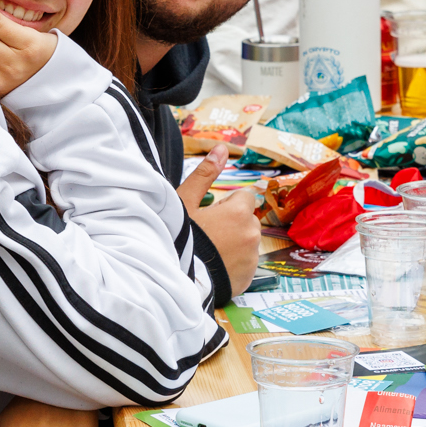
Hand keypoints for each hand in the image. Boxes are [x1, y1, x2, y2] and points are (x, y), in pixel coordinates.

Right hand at [180, 146, 260, 276]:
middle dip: (233, 223)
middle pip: (247, 219)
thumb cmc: (177, 237)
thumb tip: (222, 148)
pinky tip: (215, 266)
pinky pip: (245, 263)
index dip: (226, 204)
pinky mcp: (249, 277)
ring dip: (234, 243)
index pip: (245, 196)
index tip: (210, 214)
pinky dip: (235, 263)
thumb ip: (205, 174)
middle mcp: (252, 233)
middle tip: (207, 234)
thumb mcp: (184, 201)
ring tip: (209, 252)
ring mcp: (252, 257)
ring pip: (247, 241)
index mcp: (239, 212)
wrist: (172, 278)